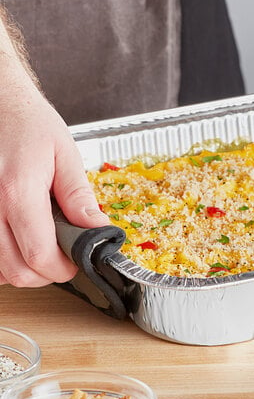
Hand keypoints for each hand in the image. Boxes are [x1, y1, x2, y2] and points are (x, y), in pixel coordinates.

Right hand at [0, 67, 108, 286]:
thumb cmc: (29, 124)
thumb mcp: (64, 154)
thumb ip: (79, 196)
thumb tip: (98, 229)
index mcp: (17, 190)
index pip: (38, 254)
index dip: (63, 268)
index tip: (77, 263)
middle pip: (15, 271)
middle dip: (45, 274)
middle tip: (62, 258)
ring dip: (21, 268)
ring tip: (40, 245)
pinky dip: (2, 259)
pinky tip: (17, 241)